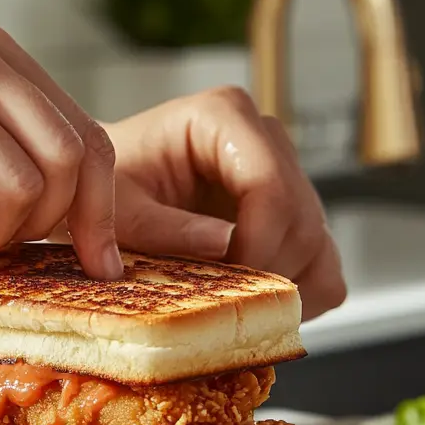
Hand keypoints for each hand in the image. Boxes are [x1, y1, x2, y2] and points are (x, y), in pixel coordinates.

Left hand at [102, 87, 345, 318]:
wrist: (102, 194)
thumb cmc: (106, 191)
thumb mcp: (118, 211)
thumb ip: (167, 229)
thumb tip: (228, 245)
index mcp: (223, 117)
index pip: (270, 183)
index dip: (256, 244)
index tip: (225, 287)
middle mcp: (265, 140)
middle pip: (302, 219)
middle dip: (266, 273)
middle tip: (219, 306)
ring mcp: (285, 178)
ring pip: (317, 246)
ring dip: (281, 289)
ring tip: (230, 308)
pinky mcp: (291, 218)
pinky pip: (322, 267)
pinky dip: (296, 297)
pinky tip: (250, 304)